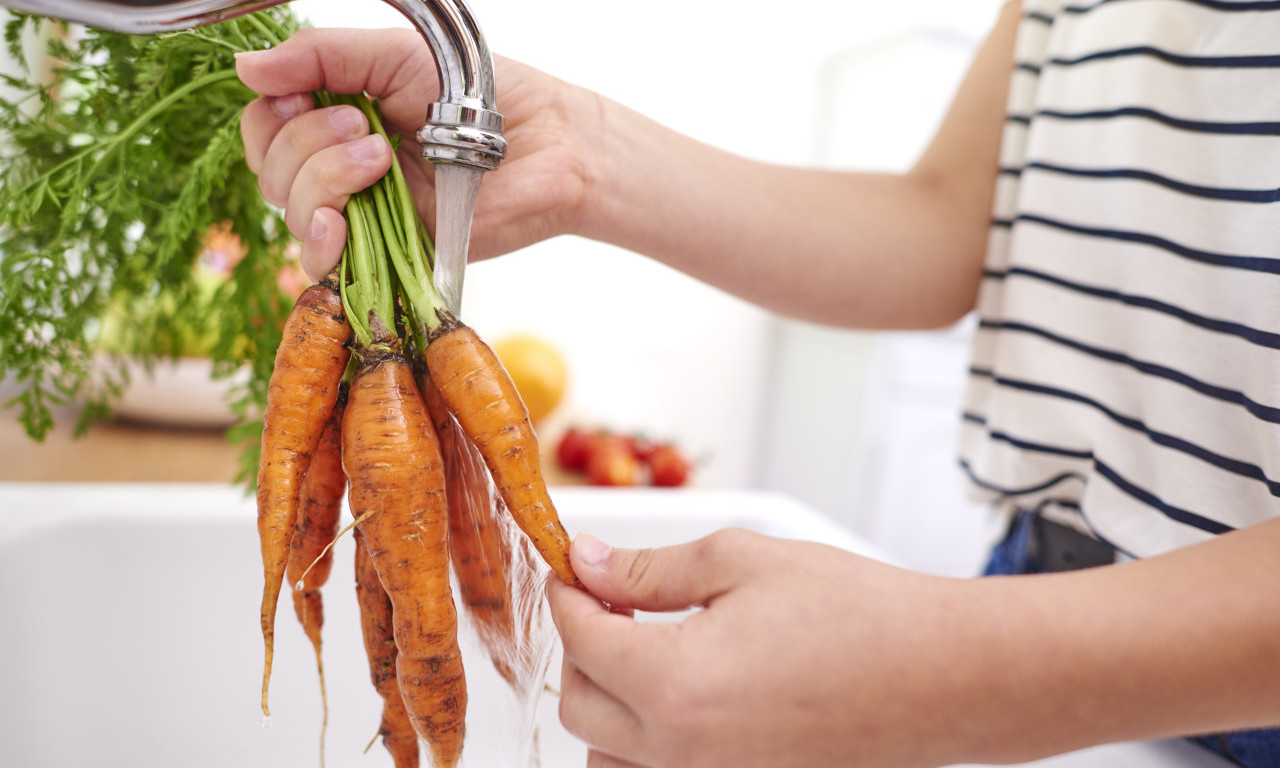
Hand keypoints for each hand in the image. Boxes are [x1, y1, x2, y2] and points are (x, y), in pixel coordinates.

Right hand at [236, 27, 601, 280]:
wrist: (542, 143)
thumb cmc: (476, 96)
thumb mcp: (389, 55)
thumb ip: (318, 56)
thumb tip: (244, 68)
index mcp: (334, 123)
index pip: (264, 130)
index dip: (270, 118)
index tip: (302, 97)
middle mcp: (341, 172)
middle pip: (270, 172)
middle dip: (305, 144)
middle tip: (365, 127)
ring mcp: (364, 217)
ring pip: (293, 213)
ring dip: (324, 179)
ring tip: (381, 158)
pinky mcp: (388, 257)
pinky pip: (325, 265)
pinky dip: (321, 239)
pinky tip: (342, 221)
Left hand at [546, 529, 996, 767]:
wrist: (946, 675)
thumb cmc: (861, 615)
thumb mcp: (743, 562)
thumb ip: (651, 569)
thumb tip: (590, 564)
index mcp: (674, 683)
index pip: (580, 640)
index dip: (569, 595)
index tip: (574, 571)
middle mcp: (682, 752)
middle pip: (578, 705)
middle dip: (584, 648)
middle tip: (614, 603)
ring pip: (606, 758)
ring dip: (607, 704)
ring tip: (646, 653)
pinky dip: (643, 747)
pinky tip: (679, 698)